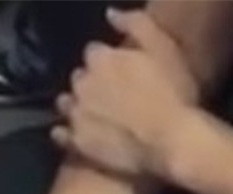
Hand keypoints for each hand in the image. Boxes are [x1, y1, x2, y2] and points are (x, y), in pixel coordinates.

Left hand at [52, 9, 195, 175]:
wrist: (169, 142)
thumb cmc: (173, 94)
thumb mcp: (164, 49)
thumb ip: (136, 24)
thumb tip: (110, 13)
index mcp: (100, 58)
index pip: (94, 52)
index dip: (107, 63)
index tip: (120, 73)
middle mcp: (82, 83)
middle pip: (79, 78)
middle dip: (90, 83)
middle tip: (110, 97)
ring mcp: (76, 114)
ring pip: (66, 103)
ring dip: (76, 105)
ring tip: (93, 116)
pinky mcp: (76, 142)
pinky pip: (59, 134)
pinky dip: (64, 133)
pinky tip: (75, 135)